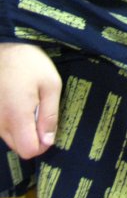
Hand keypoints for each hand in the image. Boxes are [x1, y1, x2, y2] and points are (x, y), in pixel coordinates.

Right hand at [0, 42, 61, 158]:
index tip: (47, 127)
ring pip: (9, 138)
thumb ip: (50, 115)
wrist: (4, 48)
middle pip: (18, 147)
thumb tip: (48, 141)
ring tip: (26, 102)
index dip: (42, 144)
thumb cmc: (29, 63)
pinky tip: (16, 101)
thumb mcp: (50, 84)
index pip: (28, 150)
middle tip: (38, 110)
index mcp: (16, 117)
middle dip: (32, 135)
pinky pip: (1, 127)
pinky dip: (11, 120)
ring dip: (21, 127)